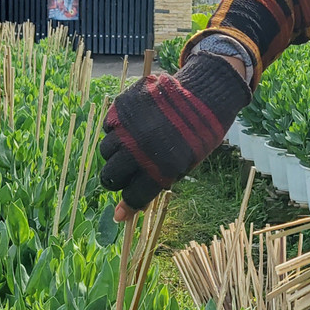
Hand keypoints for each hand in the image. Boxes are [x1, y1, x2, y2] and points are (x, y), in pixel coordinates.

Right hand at [100, 53, 250, 217]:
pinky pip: (108, 127)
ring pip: (105, 151)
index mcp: (163, 167)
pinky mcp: (123, 106)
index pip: (135, 194)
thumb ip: (160, 181)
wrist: (204, 94)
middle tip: (120, 179)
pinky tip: (129, 130)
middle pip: (111, 175)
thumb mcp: (186, 163)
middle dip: (114, 181)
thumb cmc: (199, 134)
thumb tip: (132, 205)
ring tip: (128, 150)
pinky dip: (115, 132)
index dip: (126, 207)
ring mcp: (130, 126)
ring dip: (114, 156)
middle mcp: (142, 148)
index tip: (120, 215)